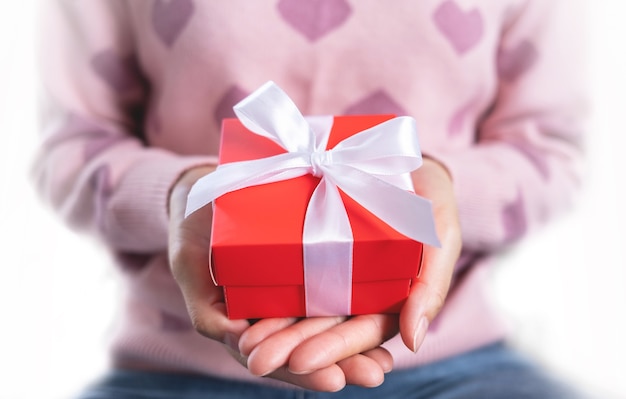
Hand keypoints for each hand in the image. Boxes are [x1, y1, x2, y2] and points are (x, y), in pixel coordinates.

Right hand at [168, 166, 392, 390]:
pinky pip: (332, 289)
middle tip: (374, 374)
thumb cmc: (193, 232)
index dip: (303, 372)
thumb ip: (206, 305)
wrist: (206, 194)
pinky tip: (388, 316)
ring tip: (385, 362)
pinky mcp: (306, 267)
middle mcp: (273, 314)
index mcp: (245, 324)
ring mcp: (291, 293)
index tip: (333, 381)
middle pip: (308, 346)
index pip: (275, 357)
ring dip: (356, 345)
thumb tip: (233, 336)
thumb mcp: (189, 266)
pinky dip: (357, 304)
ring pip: (324, 325)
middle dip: (342, 363)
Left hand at [238, 157, 460, 380]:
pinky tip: (237, 310)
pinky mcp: (297, 247)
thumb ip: (432, 285)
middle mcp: (349, 292)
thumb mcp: (439, 233)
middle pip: (318, 327)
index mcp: (383, 299)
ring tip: (243, 344)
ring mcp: (321, 271)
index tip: (303, 361)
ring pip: (294, 309)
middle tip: (259, 361)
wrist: (395, 152)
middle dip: (288, 347)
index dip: (332, 349)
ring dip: (269, 331)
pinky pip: (276, 273)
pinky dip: (258, 295)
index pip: (357, 334)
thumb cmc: (426, 197)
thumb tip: (413, 341)